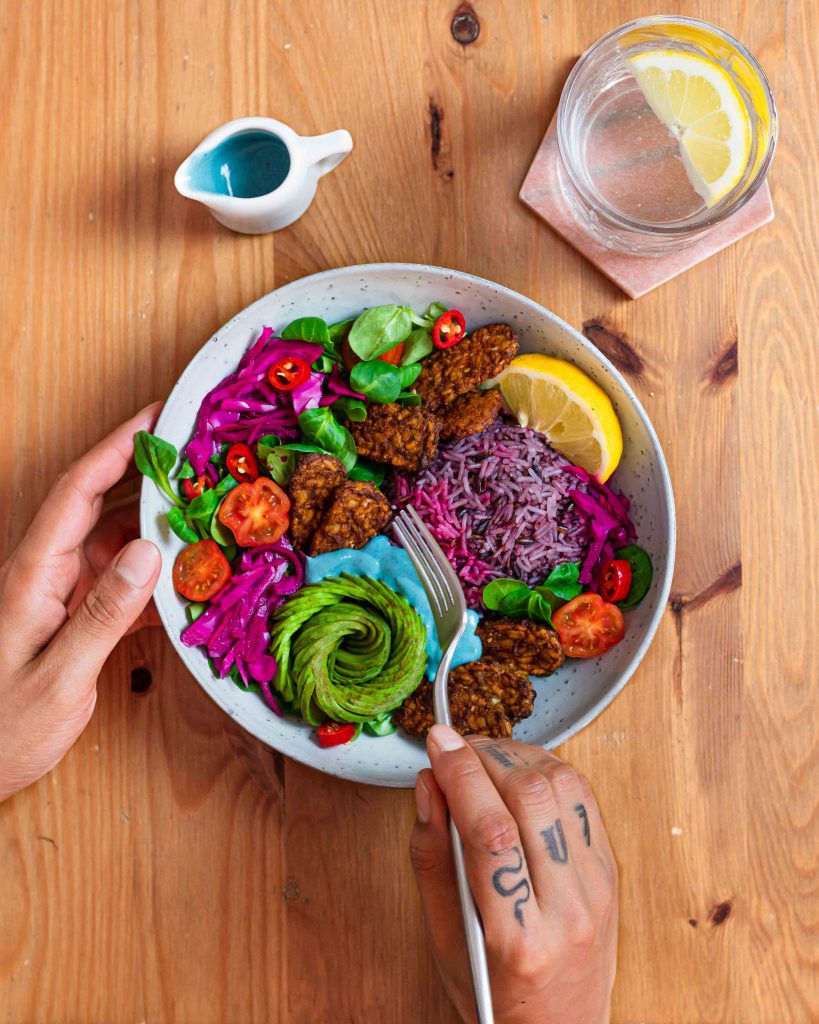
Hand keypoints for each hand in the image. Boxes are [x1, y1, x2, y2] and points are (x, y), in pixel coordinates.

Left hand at [0, 406, 162, 801]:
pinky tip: (193, 576)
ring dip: (160, 525)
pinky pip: (124, 582)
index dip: (117, 447)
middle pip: (102, 505)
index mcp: (33, 573)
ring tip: (210, 509)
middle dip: (150, 474)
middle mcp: (48, 572)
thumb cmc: (1, 728)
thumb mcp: (57, 677)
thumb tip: (148, 552)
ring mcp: (63, 594)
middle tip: (201, 456)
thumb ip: (103, 615)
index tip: (157, 416)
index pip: (78, 491)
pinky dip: (159, 574)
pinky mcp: (77, 618)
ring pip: (117, 541)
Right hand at [410, 727, 617, 1023]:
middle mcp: (567, 909)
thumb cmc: (494, 991)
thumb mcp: (443, 938)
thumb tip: (429, 785)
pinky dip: (547, 769)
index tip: (438, 741)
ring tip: (484, 760)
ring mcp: (597, 888)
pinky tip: (520, 775)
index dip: (461, 773)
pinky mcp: (610, 870)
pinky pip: (583, 797)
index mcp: (517, 938)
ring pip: (562, 786)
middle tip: (456, 749)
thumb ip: (431, 857)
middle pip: (531, 798)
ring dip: (517, 756)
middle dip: (486, 755)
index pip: (490, 831)